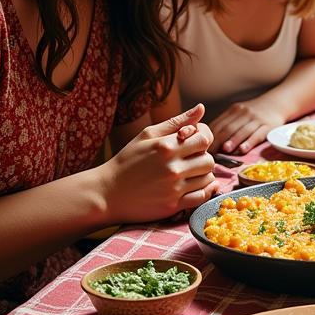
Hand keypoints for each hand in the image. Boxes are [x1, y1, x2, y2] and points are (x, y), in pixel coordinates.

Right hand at [98, 104, 217, 220]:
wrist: (106, 193)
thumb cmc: (126, 161)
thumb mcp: (147, 135)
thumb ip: (176, 122)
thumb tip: (201, 108)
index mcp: (166, 147)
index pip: (204, 139)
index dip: (203, 138)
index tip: (193, 142)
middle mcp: (172, 167)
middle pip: (209, 160)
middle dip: (203, 157)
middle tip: (190, 159)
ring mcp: (173, 188)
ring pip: (208, 178)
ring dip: (203, 174)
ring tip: (190, 173)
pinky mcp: (173, 206)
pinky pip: (202, 197)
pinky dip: (205, 191)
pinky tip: (196, 186)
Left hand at [208, 98, 287, 153]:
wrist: (277, 104)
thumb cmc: (254, 113)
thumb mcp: (238, 113)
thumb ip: (226, 124)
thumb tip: (207, 141)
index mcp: (233, 110)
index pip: (218, 124)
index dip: (209, 137)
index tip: (202, 149)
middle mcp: (244, 113)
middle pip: (228, 128)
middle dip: (218, 141)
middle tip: (210, 153)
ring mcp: (256, 119)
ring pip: (242, 131)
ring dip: (233, 141)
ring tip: (225, 150)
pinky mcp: (268, 126)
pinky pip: (257, 135)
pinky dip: (249, 142)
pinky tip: (243, 150)